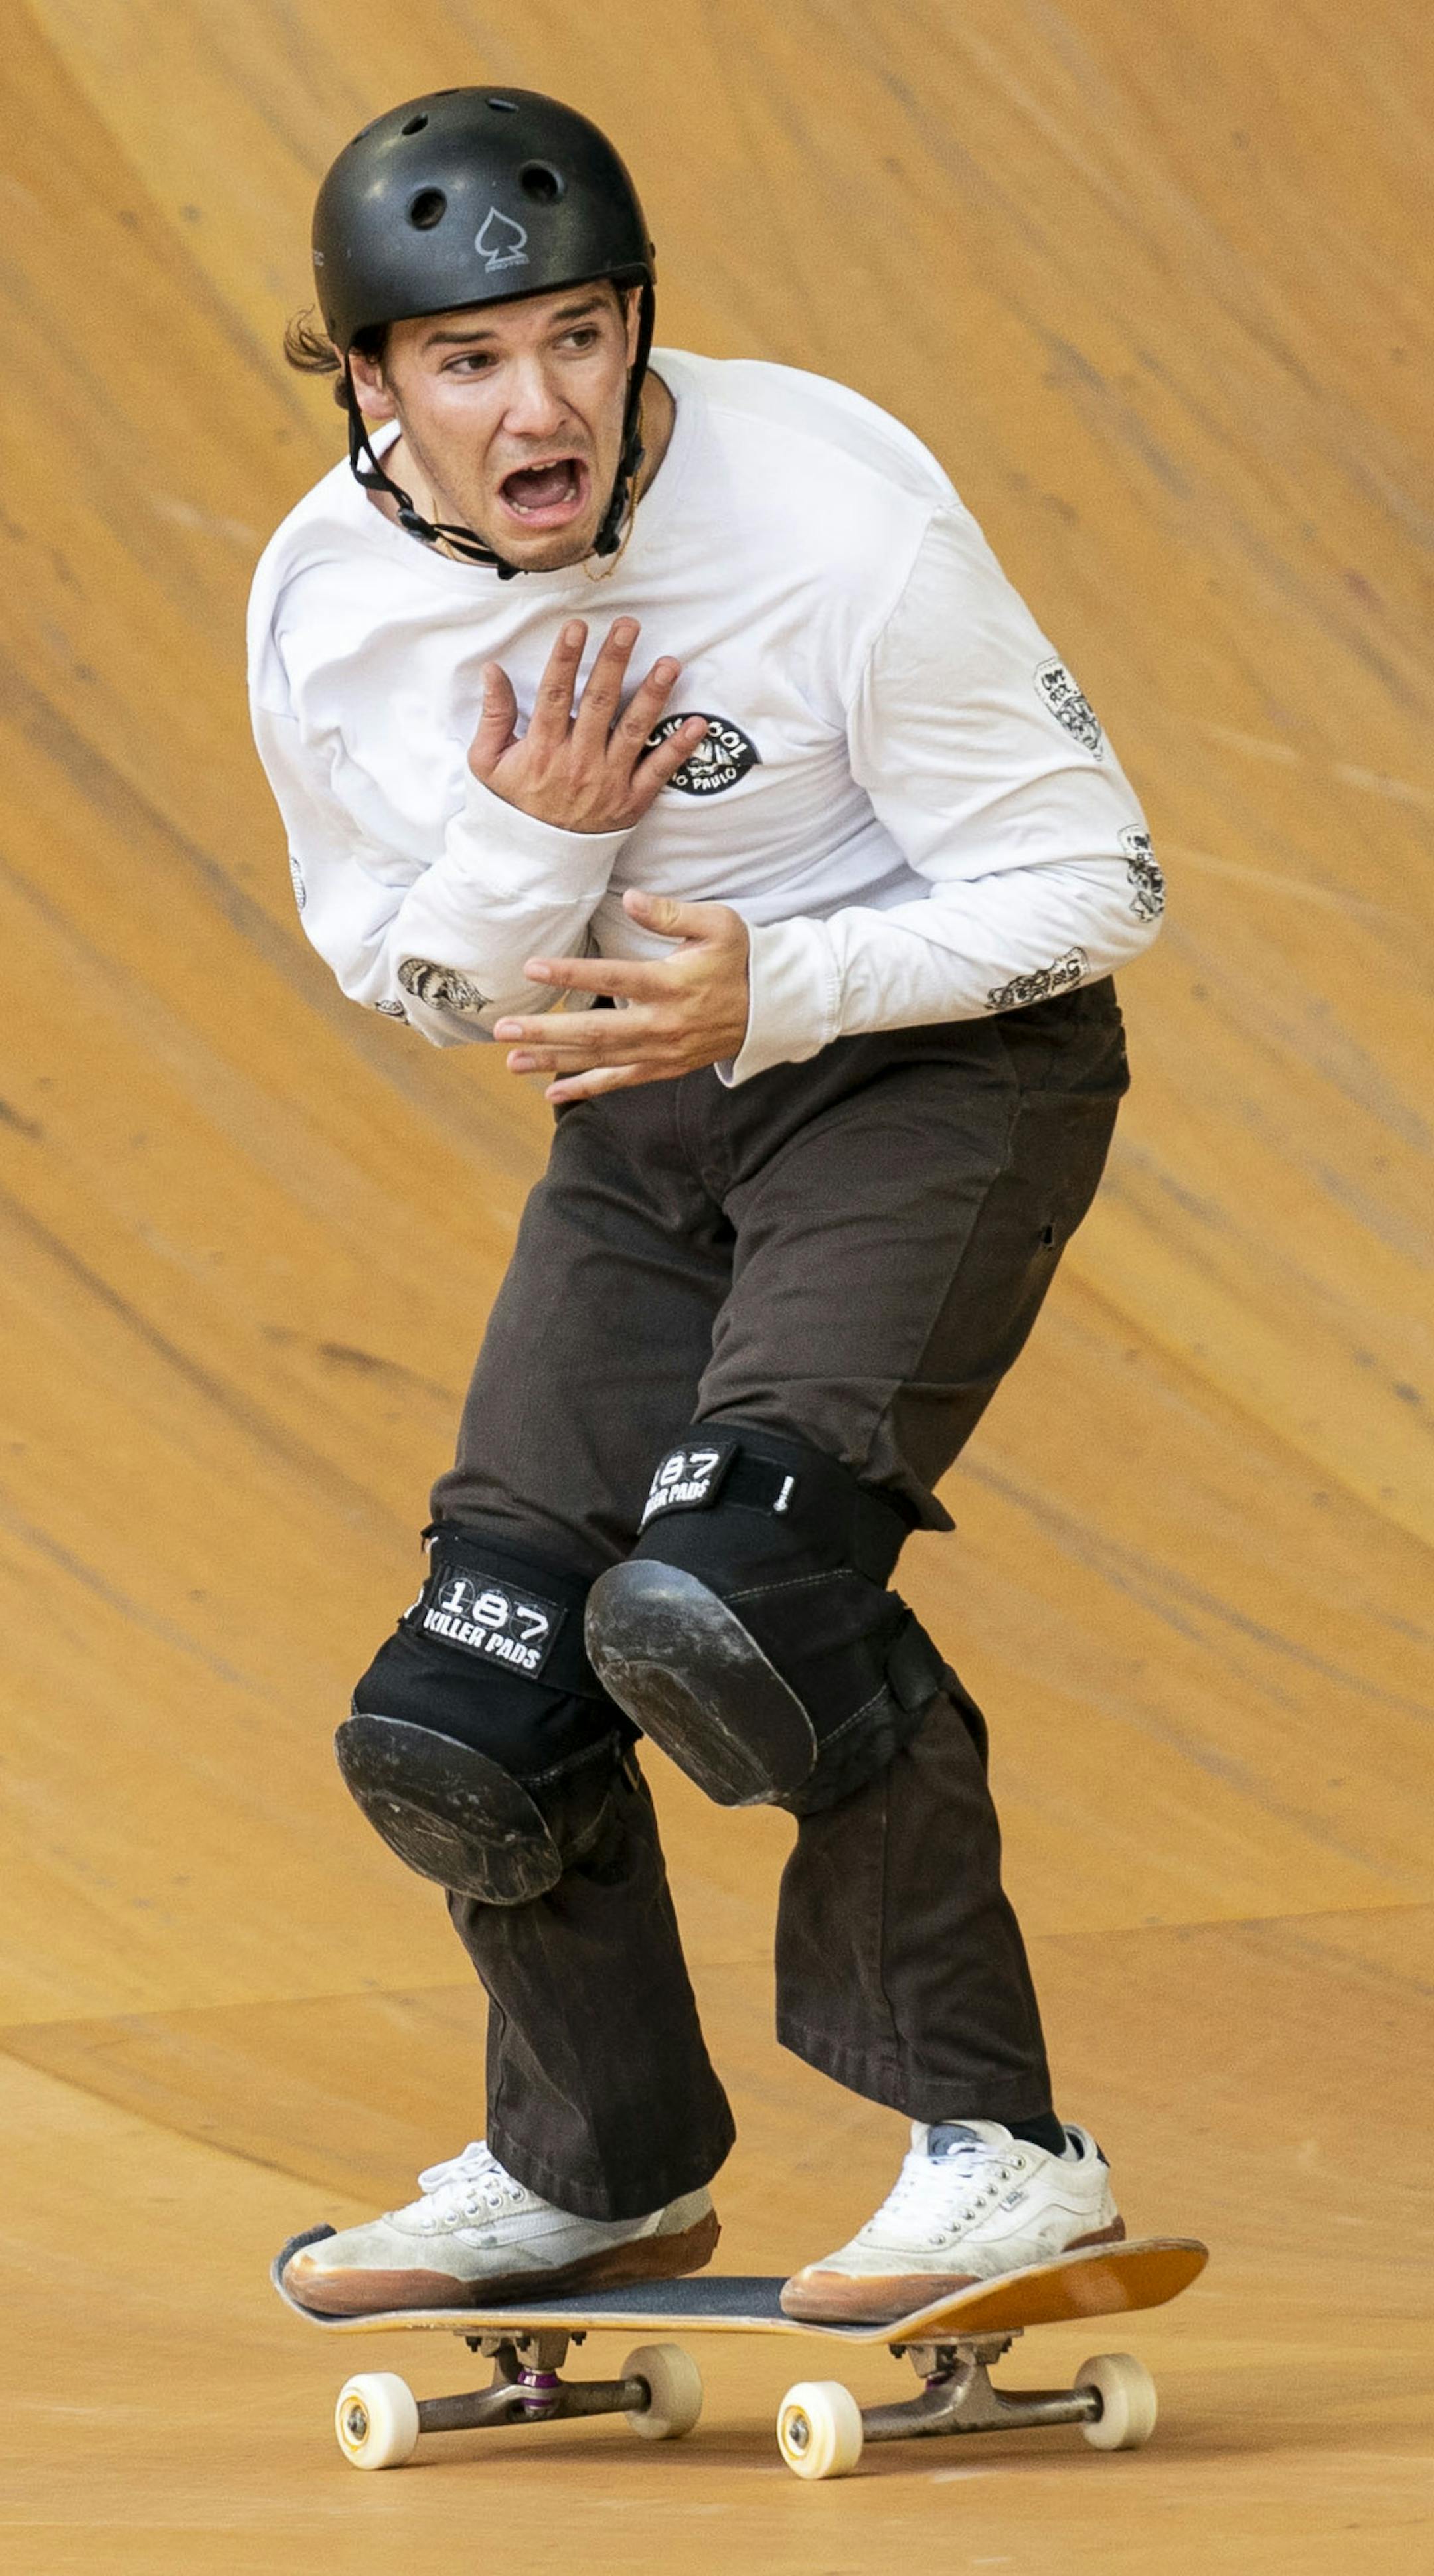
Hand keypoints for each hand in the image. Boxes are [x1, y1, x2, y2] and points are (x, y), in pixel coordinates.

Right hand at [469, 617, 708, 832]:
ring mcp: (608, 781)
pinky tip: (698, 723)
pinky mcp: (631, 800)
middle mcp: (578, 761)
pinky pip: (658, 771)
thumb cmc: (512, 805)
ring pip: (633, 730)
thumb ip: (494, 715)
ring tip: (669, 663)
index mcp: (542, 749)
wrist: (534, 861)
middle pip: (599, 702)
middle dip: (614, 661)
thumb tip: (492, 670)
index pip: (555, 694)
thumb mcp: (487, 764)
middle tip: (629, 627)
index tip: (577, 627)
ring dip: (653, 695)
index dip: (566, 659)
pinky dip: (680, 748)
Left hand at [493, 890, 751, 1101]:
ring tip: (512, 1060)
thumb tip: (631, 899)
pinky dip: (586, 1089)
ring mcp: (662, 1051)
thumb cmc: (740, 958)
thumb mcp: (718, 924)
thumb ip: (672, 914)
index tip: (533, 969)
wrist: (772, 1008)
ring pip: (601, 1060)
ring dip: (554, 1061)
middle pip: (597, 1031)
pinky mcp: (664, 1067)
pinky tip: (552, 1093)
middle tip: (504, 1028)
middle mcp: (663, 1023)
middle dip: (547, 1032)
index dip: (572, 974)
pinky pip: (620, 1082)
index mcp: (673, 984)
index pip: (615, 979)